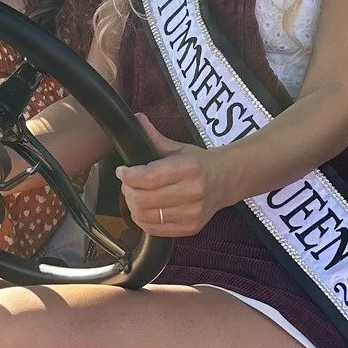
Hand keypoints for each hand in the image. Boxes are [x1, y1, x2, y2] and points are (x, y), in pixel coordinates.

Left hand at [114, 116, 224, 235]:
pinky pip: (154, 229)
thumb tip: (135, 118)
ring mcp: (192, 213)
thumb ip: (154, 137)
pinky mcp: (190, 228)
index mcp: (189, 168)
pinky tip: (144, 208)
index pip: (148, 177)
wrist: (226, 181)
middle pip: (143, 199)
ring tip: (135, 195)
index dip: (128, 175)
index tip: (122, 171)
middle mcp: (192, 192)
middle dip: (128, 190)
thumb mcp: (178, 148)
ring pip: (145, 216)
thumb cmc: (199, 163)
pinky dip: (142, 219)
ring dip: (132, 205)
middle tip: (127, 183)